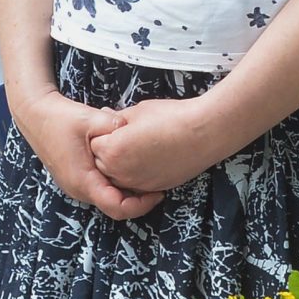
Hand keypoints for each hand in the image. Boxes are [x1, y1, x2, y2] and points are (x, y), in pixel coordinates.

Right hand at [16, 89, 159, 221]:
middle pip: (114, 206)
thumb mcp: (91, 118)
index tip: (159, 192)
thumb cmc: (60, 117)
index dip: (141, 205)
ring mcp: (75, 185)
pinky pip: (101, 189)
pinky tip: (129, 167)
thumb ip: (114, 126)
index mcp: (83, 180)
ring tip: (147, 175)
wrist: (35, 114)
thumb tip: (134, 130)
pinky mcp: (76, 177)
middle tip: (159, 183)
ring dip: (128, 192)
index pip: (117, 207)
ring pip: (108, 198)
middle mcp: (78, 188)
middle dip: (139, 200)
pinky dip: (117, 184)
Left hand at [89, 94, 237, 196]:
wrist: (205, 133)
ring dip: (122, 164)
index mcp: (112, 151)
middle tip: (128, 135)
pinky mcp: (154, 188)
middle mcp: (121, 173)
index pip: (94, 144)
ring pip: (117, 177)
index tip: (117, 126)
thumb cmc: (173, 118)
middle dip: (110, 150)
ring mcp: (138, 183)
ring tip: (139, 147)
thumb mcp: (138, 111)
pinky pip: (135, 184)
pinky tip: (149, 158)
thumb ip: (116, 119)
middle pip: (102, 164)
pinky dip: (137, 173)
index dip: (105, 133)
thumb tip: (106, 117)